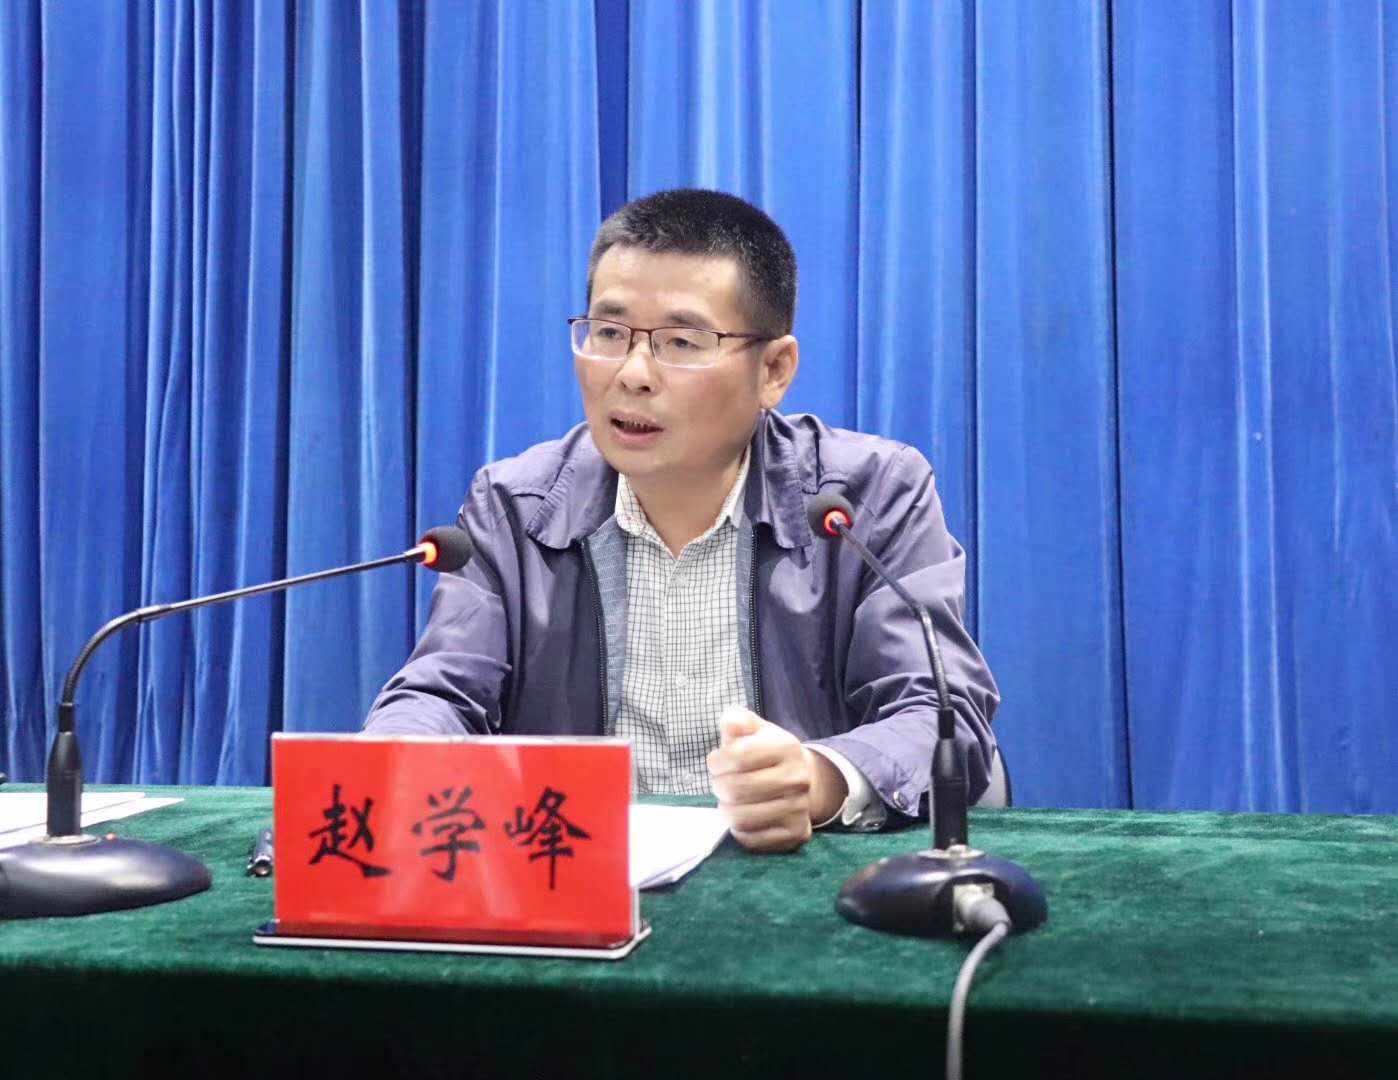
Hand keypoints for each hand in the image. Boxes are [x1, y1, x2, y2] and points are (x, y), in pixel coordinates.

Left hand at [706, 706, 847, 852]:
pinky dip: (740, 830)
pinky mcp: (796, 834)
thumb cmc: (767, 752)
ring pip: (740, 818)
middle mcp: (798, 779)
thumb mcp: (754, 729)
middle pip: (735, 789)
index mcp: (787, 747)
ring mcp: (799, 809)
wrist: (802, 780)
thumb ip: (738, 721)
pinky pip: (751, 840)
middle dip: (718, 786)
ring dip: (726, 810)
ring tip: (732, 801)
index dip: (717, 761)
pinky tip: (745, 817)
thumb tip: (730, 724)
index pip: (736, 756)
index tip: (717, 762)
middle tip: (722, 783)